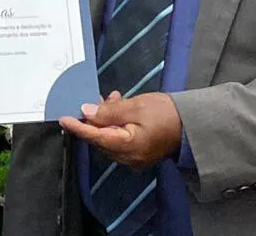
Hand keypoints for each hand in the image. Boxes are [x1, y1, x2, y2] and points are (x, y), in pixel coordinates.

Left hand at [60, 91, 182, 170]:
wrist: (193, 124)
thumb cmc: (166, 113)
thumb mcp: (136, 106)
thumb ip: (109, 111)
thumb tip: (86, 111)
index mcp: (127, 147)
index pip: (94, 137)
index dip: (77, 127)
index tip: (63, 118)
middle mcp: (127, 158)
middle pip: (100, 138)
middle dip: (94, 117)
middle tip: (97, 97)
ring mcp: (133, 159)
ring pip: (108, 138)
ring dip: (105, 118)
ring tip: (113, 99)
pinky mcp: (138, 154)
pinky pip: (119, 140)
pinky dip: (115, 124)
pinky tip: (119, 107)